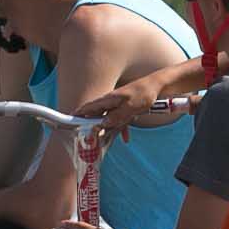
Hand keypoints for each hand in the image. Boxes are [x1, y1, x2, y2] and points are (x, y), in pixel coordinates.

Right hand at [73, 81, 203, 138]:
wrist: (159, 85)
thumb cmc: (145, 93)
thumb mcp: (131, 107)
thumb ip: (116, 116)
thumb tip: (102, 125)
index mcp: (108, 99)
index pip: (87, 108)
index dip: (76, 115)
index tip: (69, 123)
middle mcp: (110, 102)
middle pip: (96, 116)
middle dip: (92, 128)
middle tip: (89, 140)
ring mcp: (118, 105)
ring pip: (108, 120)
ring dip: (107, 131)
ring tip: (104, 142)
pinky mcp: (125, 107)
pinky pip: (119, 120)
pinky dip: (121, 128)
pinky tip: (126, 137)